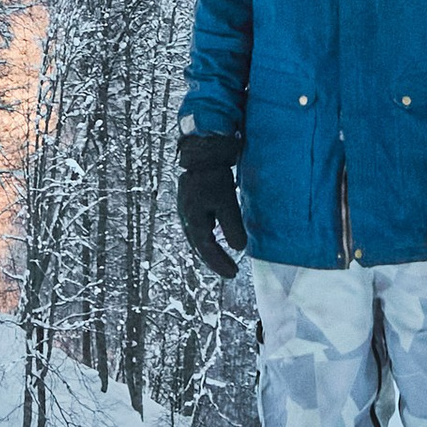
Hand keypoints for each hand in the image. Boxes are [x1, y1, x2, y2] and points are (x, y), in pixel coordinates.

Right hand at [176, 134, 245, 279]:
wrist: (201, 153)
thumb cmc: (214, 176)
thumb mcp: (226, 201)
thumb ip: (232, 225)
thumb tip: (240, 248)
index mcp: (194, 221)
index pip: (207, 249)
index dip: (220, 263)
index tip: (234, 274)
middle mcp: (186, 218)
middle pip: (199, 247)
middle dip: (214, 261)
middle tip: (230, 272)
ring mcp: (186, 211)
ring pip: (197, 239)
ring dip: (209, 251)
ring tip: (223, 261)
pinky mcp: (190, 204)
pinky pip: (198, 229)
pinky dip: (206, 239)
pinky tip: (214, 238)